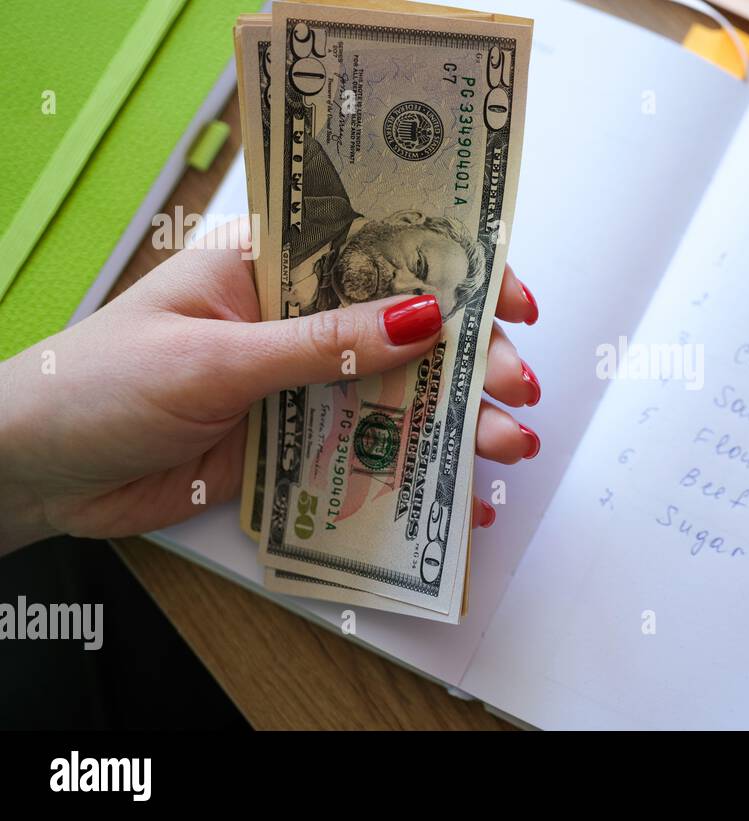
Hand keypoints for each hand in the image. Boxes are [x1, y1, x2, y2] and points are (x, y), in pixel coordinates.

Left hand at [0, 220, 542, 550]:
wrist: (38, 472)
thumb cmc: (100, 383)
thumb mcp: (216, 357)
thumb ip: (322, 345)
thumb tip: (421, 318)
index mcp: (273, 266)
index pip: (382, 249)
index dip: (455, 268)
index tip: (512, 299)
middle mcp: (298, 321)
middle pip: (406, 331)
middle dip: (471, 359)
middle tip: (519, 386)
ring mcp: (301, 386)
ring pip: (398, 397)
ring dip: (457, 421)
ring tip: (510, 446)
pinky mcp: (296, 445)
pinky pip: (370, 455)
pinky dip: (416, 475)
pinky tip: (459, 496)